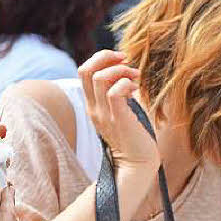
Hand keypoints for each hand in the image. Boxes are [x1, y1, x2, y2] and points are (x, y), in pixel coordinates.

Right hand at [78, 51, 159, 171]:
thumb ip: (118, 92)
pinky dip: (126, 83)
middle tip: (126, 61)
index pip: (83, 70)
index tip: (121, 60)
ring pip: (100, 78)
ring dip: (121, 70)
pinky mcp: (118, 120)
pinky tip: (136, 90)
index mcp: (92, 104)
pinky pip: (114, 92)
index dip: (100, 58)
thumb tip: (126, 71)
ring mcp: (104, 114)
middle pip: (86, 69)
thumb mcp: (121, 110)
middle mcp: (94, 108)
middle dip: (106, 57)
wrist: (137, 164)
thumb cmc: (134, 136)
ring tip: (135, 77)